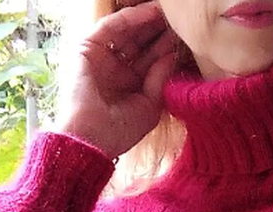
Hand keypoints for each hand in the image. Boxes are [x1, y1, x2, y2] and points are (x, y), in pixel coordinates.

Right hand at [53, 1, 177, 160]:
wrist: (92, 138)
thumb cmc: (120, 131)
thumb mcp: (150, 105)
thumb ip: (160, 78)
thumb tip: (172, 54)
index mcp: (131, 85)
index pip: (151, 60)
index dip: (166, 48)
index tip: (185, 37)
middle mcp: (117, 69)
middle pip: (140, 43)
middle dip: (157, 30)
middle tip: (177, 19)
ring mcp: (102, 58)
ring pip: (126, 32)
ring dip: (146, 20)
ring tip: (166, 11)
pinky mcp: (87, 48)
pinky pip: (110, 27)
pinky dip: (128, 19)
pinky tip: (147, 13)